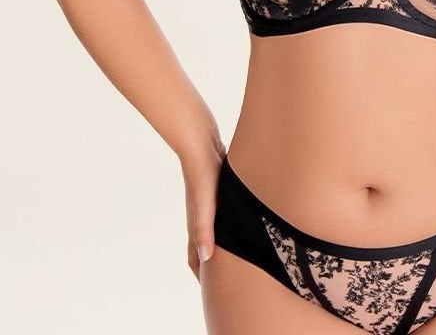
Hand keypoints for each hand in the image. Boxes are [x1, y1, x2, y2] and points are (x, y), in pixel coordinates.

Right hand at [180, 137, 226, 280]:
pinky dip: (226, 226)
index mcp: (198, 224)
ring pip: (213, 232)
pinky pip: (220, 215)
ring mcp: (208, 203)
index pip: (197, 261)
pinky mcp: (215, 189)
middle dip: (213, 267)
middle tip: (229, 283)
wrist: (198, 141)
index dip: (204, 278)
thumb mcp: (206, 203)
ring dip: (221, 247)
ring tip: (235, 258)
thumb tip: (207, 260)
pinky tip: (237, 220)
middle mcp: (201, 217)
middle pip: (205, 250)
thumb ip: (205, 230)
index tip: (215, 295)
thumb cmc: (203, 172)